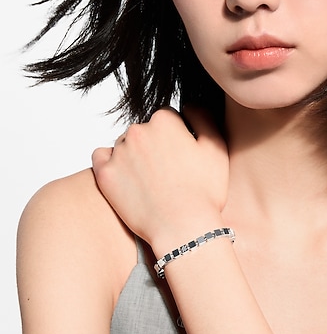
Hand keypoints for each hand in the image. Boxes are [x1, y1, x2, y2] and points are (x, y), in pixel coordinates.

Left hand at [91, 107, 228, 252]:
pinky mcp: (105, 174)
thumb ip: (203, 117)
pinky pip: (101, 156)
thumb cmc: (204, 191)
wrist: (183, 228)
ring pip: (126, 144)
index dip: (178, 137)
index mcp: (165, 121)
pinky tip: (126, 176)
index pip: (168, 118)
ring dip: (135, 154)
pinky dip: (111, 162)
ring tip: (150, 180)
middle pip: (146, 130)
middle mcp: (138, 131)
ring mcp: (119, 152)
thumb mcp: (217, 147)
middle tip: (169, 172)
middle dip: (156, 145)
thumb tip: (188, 106)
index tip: (183, 157)